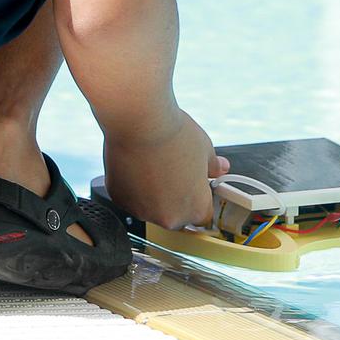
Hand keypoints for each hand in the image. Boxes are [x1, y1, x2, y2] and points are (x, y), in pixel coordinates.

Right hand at [101, 109, 229, 230]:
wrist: (139, 122)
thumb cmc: (172, 134)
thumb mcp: (204, 148)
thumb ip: (213, 166)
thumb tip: (219, 168)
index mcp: (195, 208)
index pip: (203, 216)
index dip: (199, 198)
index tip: (195, 187)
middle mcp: (168, 217)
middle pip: (175, 215)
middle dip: (175, 197)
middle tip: (173, 171)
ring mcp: (142, 211)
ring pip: (150, 207)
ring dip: (152, 194)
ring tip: (153, 165)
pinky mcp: (120, 200)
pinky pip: (130, 198)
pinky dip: (133, 186)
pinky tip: (137, 165)